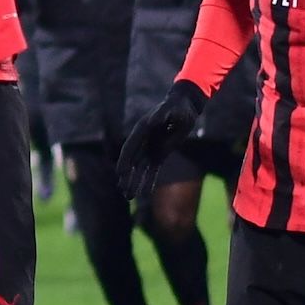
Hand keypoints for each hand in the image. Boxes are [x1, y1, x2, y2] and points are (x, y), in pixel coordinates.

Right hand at [114, 83, 205, 207]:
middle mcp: (143, 141)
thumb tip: (154, 120)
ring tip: (129, 197)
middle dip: (127, 176)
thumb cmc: (178, 107)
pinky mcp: (160, 155)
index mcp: (142, 130)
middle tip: (123, 190)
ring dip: (135, 182)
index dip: (125, 160)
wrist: (184, 109)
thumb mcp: (173, 110)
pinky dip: (148, 181)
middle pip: (133, 161)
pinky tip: (144, 193)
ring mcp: (150, 149)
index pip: (131, 147)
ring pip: (140, 169)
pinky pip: (153, 170)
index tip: (120, 172)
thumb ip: (163, 115)